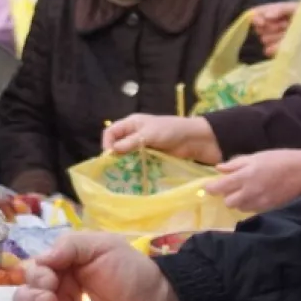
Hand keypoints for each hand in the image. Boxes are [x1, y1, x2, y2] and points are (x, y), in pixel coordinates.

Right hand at [14, 232, 184, 300]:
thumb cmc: (131, 271)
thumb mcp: (100, 246)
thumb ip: (68, 246)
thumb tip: (40, 260)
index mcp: (60, 272)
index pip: (30, 275)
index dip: (34, 277)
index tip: (50, 277)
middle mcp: (57, 297)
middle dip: (29, 299)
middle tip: (50, 299)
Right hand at [102, 114, 221, 165]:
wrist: (193, 139)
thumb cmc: (170, 130)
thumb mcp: (148, 134)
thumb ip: (131, 142)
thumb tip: (112, 151)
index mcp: (132, 124)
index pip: (111, 132)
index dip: (107, 143)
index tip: (109, 156)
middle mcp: (134, 134)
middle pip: (117, 144)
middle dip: (114, 155)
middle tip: (114, 168)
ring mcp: (142, 146)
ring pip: (127, 155)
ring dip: (124, 163)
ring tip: (123, 174)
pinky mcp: (150, 156)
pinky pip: (138, 162)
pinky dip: (135, 168)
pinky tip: (134, 175)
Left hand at [203, 149, 300, 211]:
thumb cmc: (280, 159)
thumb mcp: (257, 156)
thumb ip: (236, 164)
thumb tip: (218, 169)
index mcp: (245, 176)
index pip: (220, 187)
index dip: (211, 188)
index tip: (208, 187)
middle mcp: (250, 192)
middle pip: (228, 202)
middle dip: (227, 196)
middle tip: (231, 187)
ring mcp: (260, 202)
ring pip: (240, 208)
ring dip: (239, 201)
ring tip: (246, 191)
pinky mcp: (269, 208)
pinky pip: (253, 210)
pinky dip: (251, 204)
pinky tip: (257, 195)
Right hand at [249, 2, 295, 56]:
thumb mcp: (294, 7)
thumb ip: (280, 9)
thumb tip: (266, 16)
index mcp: (269, 13)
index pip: (254, 14)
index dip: (256, 19)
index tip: (262, 23)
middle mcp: (267, 25)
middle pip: (259, 29)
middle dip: (273, 27)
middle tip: (286, 24)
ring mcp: (270, 38)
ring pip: (264, 39)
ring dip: (277, 36)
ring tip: (289, 33)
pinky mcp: (274, 50)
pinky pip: (268, 50)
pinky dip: (276, 47)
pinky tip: (285, 44)